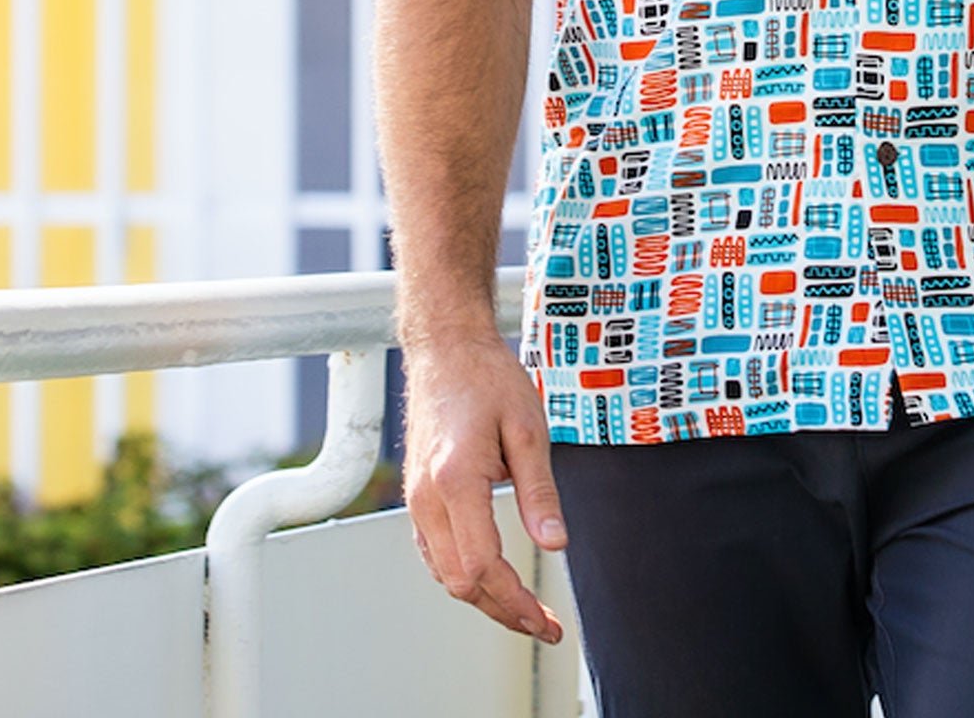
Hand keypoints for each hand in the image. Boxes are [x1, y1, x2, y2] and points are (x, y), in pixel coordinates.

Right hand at [402, 328, 568, 645]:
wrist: (446, 349)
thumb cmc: (487, 378)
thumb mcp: (529, 428)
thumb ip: (540, 492)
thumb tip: (556, 544)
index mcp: (455, 480)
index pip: (482, 567)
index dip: (515, 602)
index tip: (545, 619)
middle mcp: (427, 498)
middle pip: (460, 582)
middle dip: (503, 611)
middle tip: (543, 624)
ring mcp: (416, 499)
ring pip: (444, 574)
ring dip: (484, 599)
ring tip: (525, 610)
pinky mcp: (417, 496)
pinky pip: (436, 553)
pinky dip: (464, 575)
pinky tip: (492, 578)